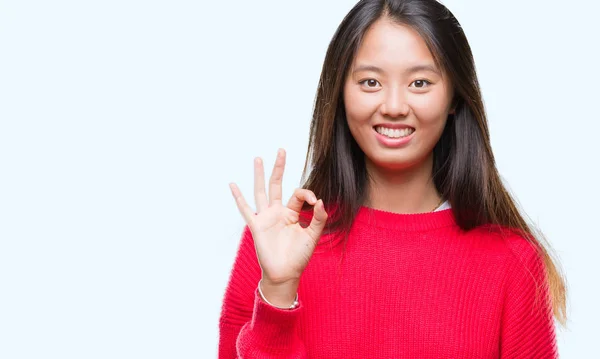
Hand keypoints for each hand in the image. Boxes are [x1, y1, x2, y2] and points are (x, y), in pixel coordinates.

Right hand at [229, 149, 327, 296]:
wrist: (285, 274)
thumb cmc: (298, 257)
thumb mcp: (312, 236)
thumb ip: (318, 219)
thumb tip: (320, 201)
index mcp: (292, 214)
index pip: (298, 195)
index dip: (307, 194)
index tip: (315, 200)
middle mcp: (278, 212)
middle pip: (277, 185)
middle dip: (279, 168)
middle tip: (281, 150)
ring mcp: (266, 218)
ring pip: (261, 191)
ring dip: (259, 175)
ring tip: (258, 158)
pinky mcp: (256, 226)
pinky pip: (246, 209)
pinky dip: (239, 197)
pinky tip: (233, 185)